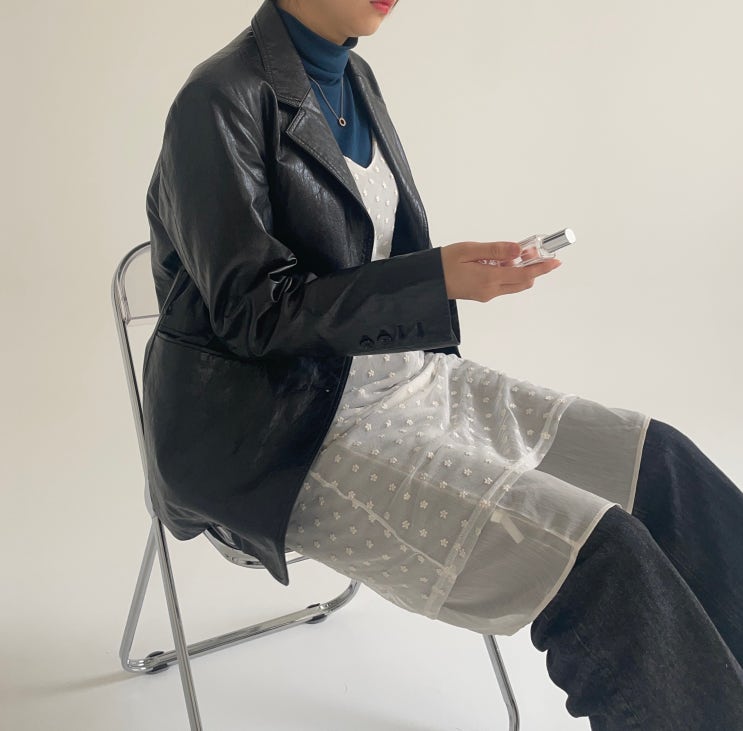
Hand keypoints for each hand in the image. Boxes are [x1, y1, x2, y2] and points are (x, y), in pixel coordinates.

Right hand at [440, 241, 561, 301]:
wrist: (426, 282)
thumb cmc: (443, 263)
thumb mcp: (469, 250)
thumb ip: (496, 250)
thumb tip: (518, 250)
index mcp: (489, 278)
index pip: (524, 274)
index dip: (542, 268)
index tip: (555, 261)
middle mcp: (491, 290)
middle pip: (523, 281)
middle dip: (533, 267)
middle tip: (533, 249)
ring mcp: (487, 294)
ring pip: (514, 283)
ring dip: (519, 270)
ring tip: (513, 252)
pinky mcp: (482, 294)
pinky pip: (503, 284)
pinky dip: (508, 273)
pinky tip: (500, 261)